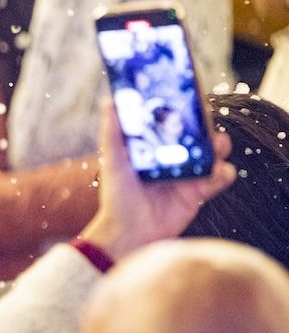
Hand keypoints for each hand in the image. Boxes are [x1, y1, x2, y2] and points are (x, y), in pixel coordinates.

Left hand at [80, 100, 234, 259]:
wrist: (129, 234)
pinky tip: (216, 173)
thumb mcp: (113, 162)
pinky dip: (224, 173)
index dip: (185, 110)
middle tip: (207, 124)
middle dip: (207, 126)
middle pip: (198, 134)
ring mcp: (187, 174)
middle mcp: (172, 157)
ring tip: (215, 148)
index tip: (193, 98)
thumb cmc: (116, 197)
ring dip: (219, 147)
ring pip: (213, 153)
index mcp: (153, 146)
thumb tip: (108, 101)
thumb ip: (113, 133)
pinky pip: (220, 177)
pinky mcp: (198, 192)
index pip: (173, 122)